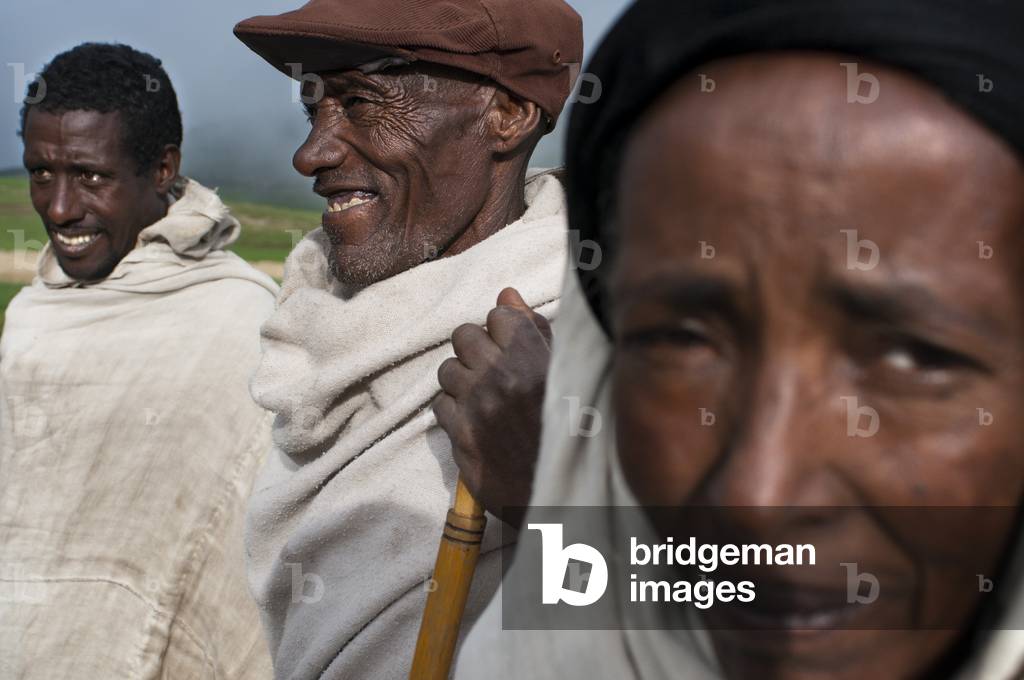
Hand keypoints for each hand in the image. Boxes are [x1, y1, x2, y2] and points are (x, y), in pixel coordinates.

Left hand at [432, 287, 552, 527]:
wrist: (566, 493)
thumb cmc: (577, 431)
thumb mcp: (569, 373)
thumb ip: (537, 330)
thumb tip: (507, 293)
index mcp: (532, 356)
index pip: (498, 315)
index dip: (504, 329)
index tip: (512, 346)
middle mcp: (499, 375)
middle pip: (464, 335)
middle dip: (477, 348)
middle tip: (492, 369)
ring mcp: (476, 405)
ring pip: (447, 369)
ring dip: (462, 379)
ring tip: (483, 397)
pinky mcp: (460, 435)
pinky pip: (440, 405)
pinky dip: (454, 410)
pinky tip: (475, 421)